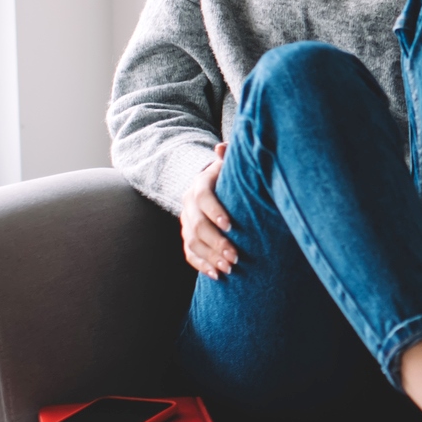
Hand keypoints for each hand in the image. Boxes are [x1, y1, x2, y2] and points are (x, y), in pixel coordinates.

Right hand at [180, 144, 237, 277]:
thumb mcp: (228, 165)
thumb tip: (221, 147)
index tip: (230, 226)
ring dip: (211, 257)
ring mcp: (186, 222)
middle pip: (197, 226)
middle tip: (236, 256)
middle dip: (216, 243)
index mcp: (199, 184)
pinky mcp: (187, 236)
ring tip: (229, 268)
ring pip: (192, 242)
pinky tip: (217, 275)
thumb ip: (228, 157)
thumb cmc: (228, 177)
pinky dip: (202, 266)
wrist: (211, 186)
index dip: (215, 211)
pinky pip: (189, 254)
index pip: (203, 197)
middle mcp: (188, 204)